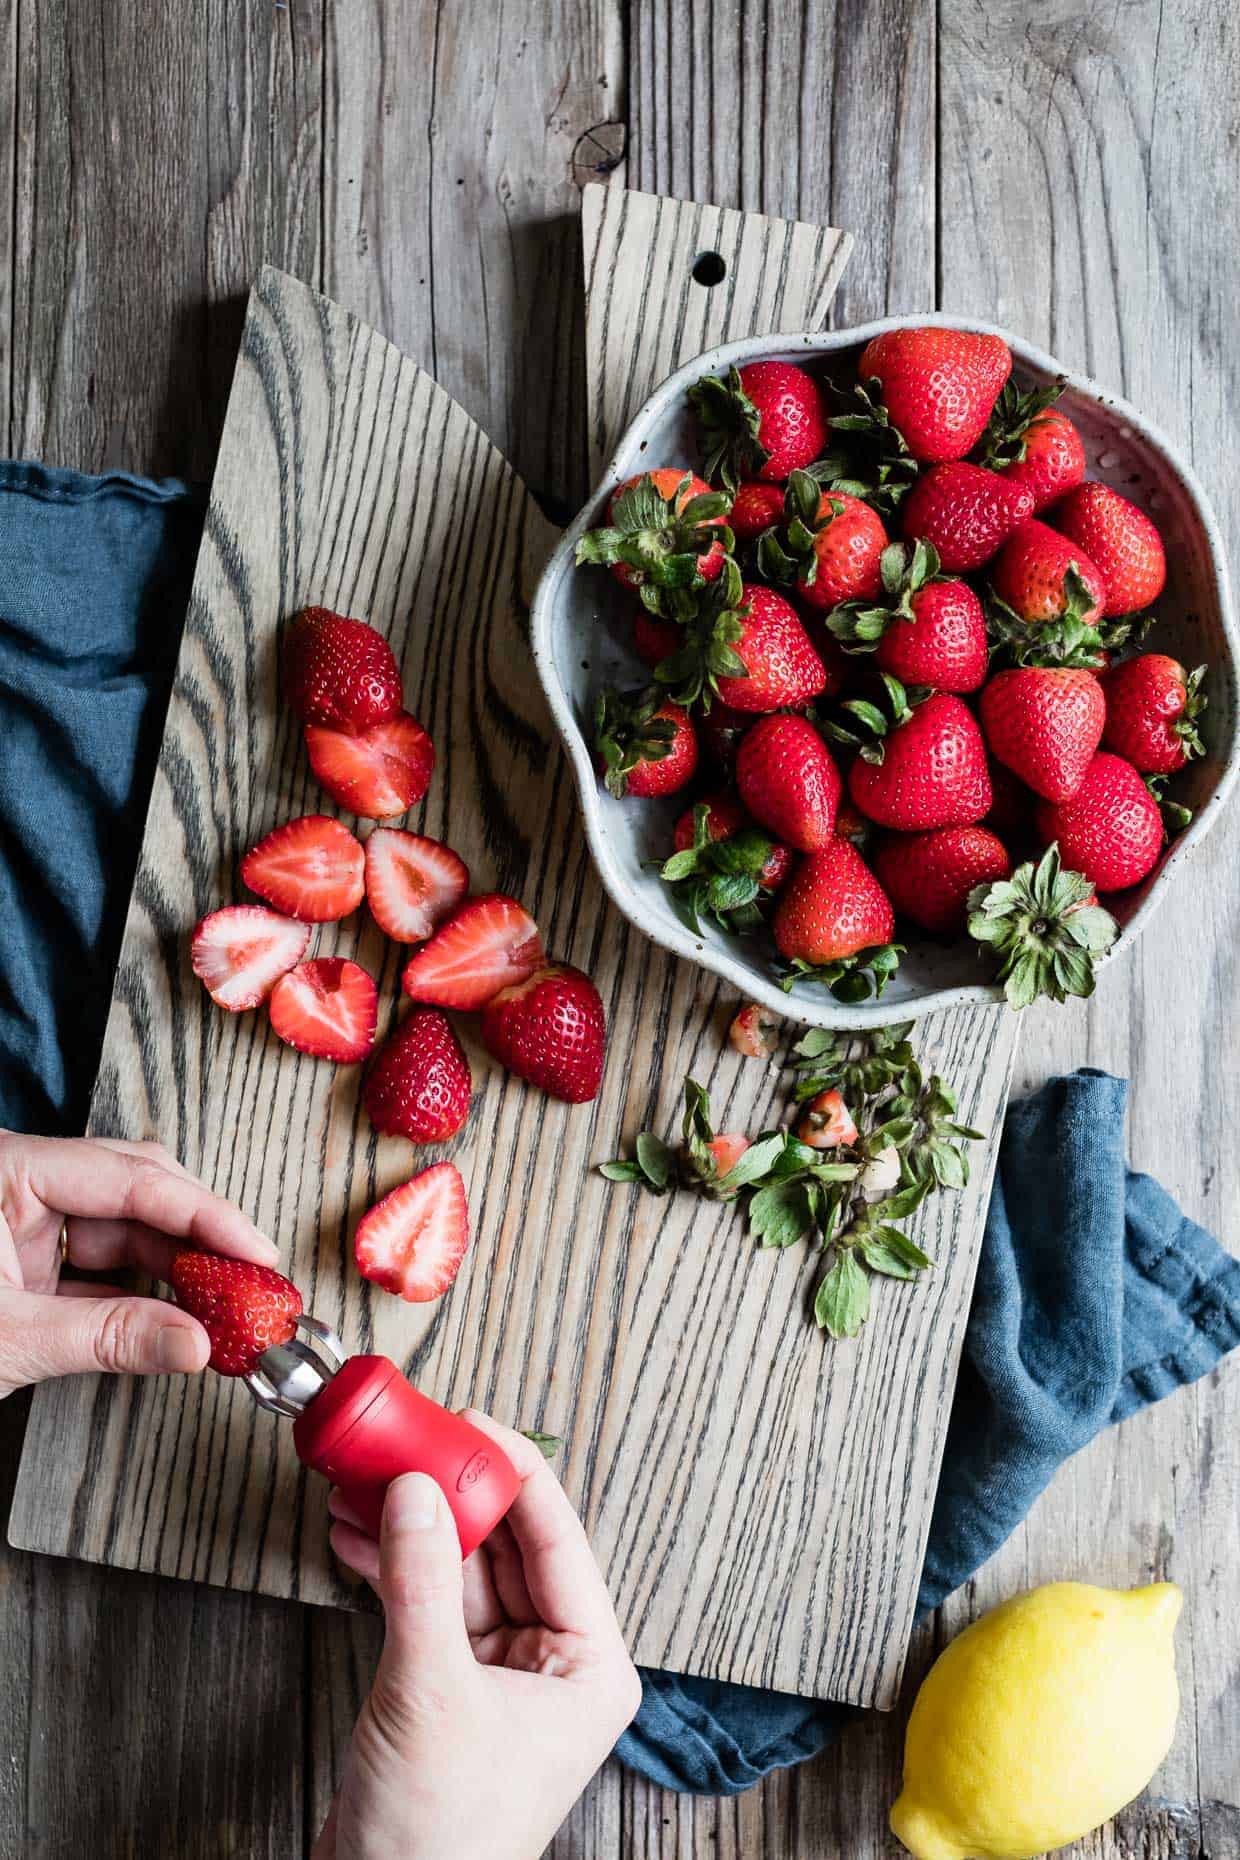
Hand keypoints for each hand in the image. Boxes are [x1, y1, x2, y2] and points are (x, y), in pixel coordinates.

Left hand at [0, 1130, 279, 1397]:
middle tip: (251, 1275)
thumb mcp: (12, 1338)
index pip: (129, 1178)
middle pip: (136, 1190)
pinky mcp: (27, 1260)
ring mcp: (24, 1219)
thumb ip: (106, 1337)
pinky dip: (141, 1291)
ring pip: (125, 1228)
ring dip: (177, 1268)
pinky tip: (181, 1313)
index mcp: (8, 1170)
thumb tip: (194, 1344)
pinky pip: (100, 1262)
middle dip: (198, 1236)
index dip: (203, 1215)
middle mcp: (22, 1182)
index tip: (255, 1250)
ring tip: (227, 1300)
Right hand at [313, 1416, 641, 1859]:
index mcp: (591, 1666)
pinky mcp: (449, 1688)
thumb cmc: (438, 1840)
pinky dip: (391, 1567)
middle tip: (409, 1441)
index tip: (470, 1424)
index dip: (513, 1472)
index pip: (556, 1539)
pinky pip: (428, 1604)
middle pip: (505, 1547)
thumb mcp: (431, 1690)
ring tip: (366, 1480)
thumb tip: (416, 1490)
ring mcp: (501, 1676)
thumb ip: (422, 1580)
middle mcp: (555, 1666)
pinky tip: (356, 1533)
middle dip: (450, 1494)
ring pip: (459, 1570)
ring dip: (412, 1526)